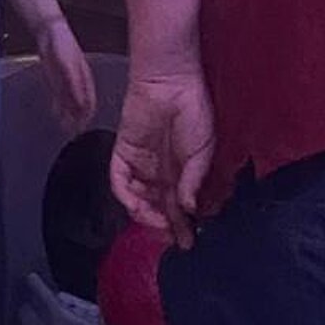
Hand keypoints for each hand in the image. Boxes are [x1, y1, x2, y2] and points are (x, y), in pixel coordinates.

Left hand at [33, 16, 96, 134]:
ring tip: (66, 129)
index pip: (90, 103)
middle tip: (75, 133)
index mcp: (85, 79)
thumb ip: (76, 84)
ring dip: (68, 117)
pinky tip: (57, 114)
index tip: (84, 128)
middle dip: (78, 121)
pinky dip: (58, 108)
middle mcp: (78, 83)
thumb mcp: (70, 65)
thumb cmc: (62, 45)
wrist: (49, 32)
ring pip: (69, 104)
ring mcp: (67, 81)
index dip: (88, 116)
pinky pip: (58, 98)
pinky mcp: (56, 80)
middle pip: (80, 106)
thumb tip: (82, 103)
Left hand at [111, 69, 215, 248]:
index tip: (189, 241)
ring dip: (146, 215)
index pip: (180, 207)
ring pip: (139, 199)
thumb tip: (188, 208)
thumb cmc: (194, 110)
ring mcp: (141, 164)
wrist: (172, 82)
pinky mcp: (123, 154)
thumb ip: (194, 180)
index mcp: (183, 172)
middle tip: (174, 238)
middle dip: (166, 226)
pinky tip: (138, 206)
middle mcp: (161, 172)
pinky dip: (126, 196)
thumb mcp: (204, 150)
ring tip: (158, 223)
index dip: (184, 225)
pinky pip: (120, 182)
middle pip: (160, 208)